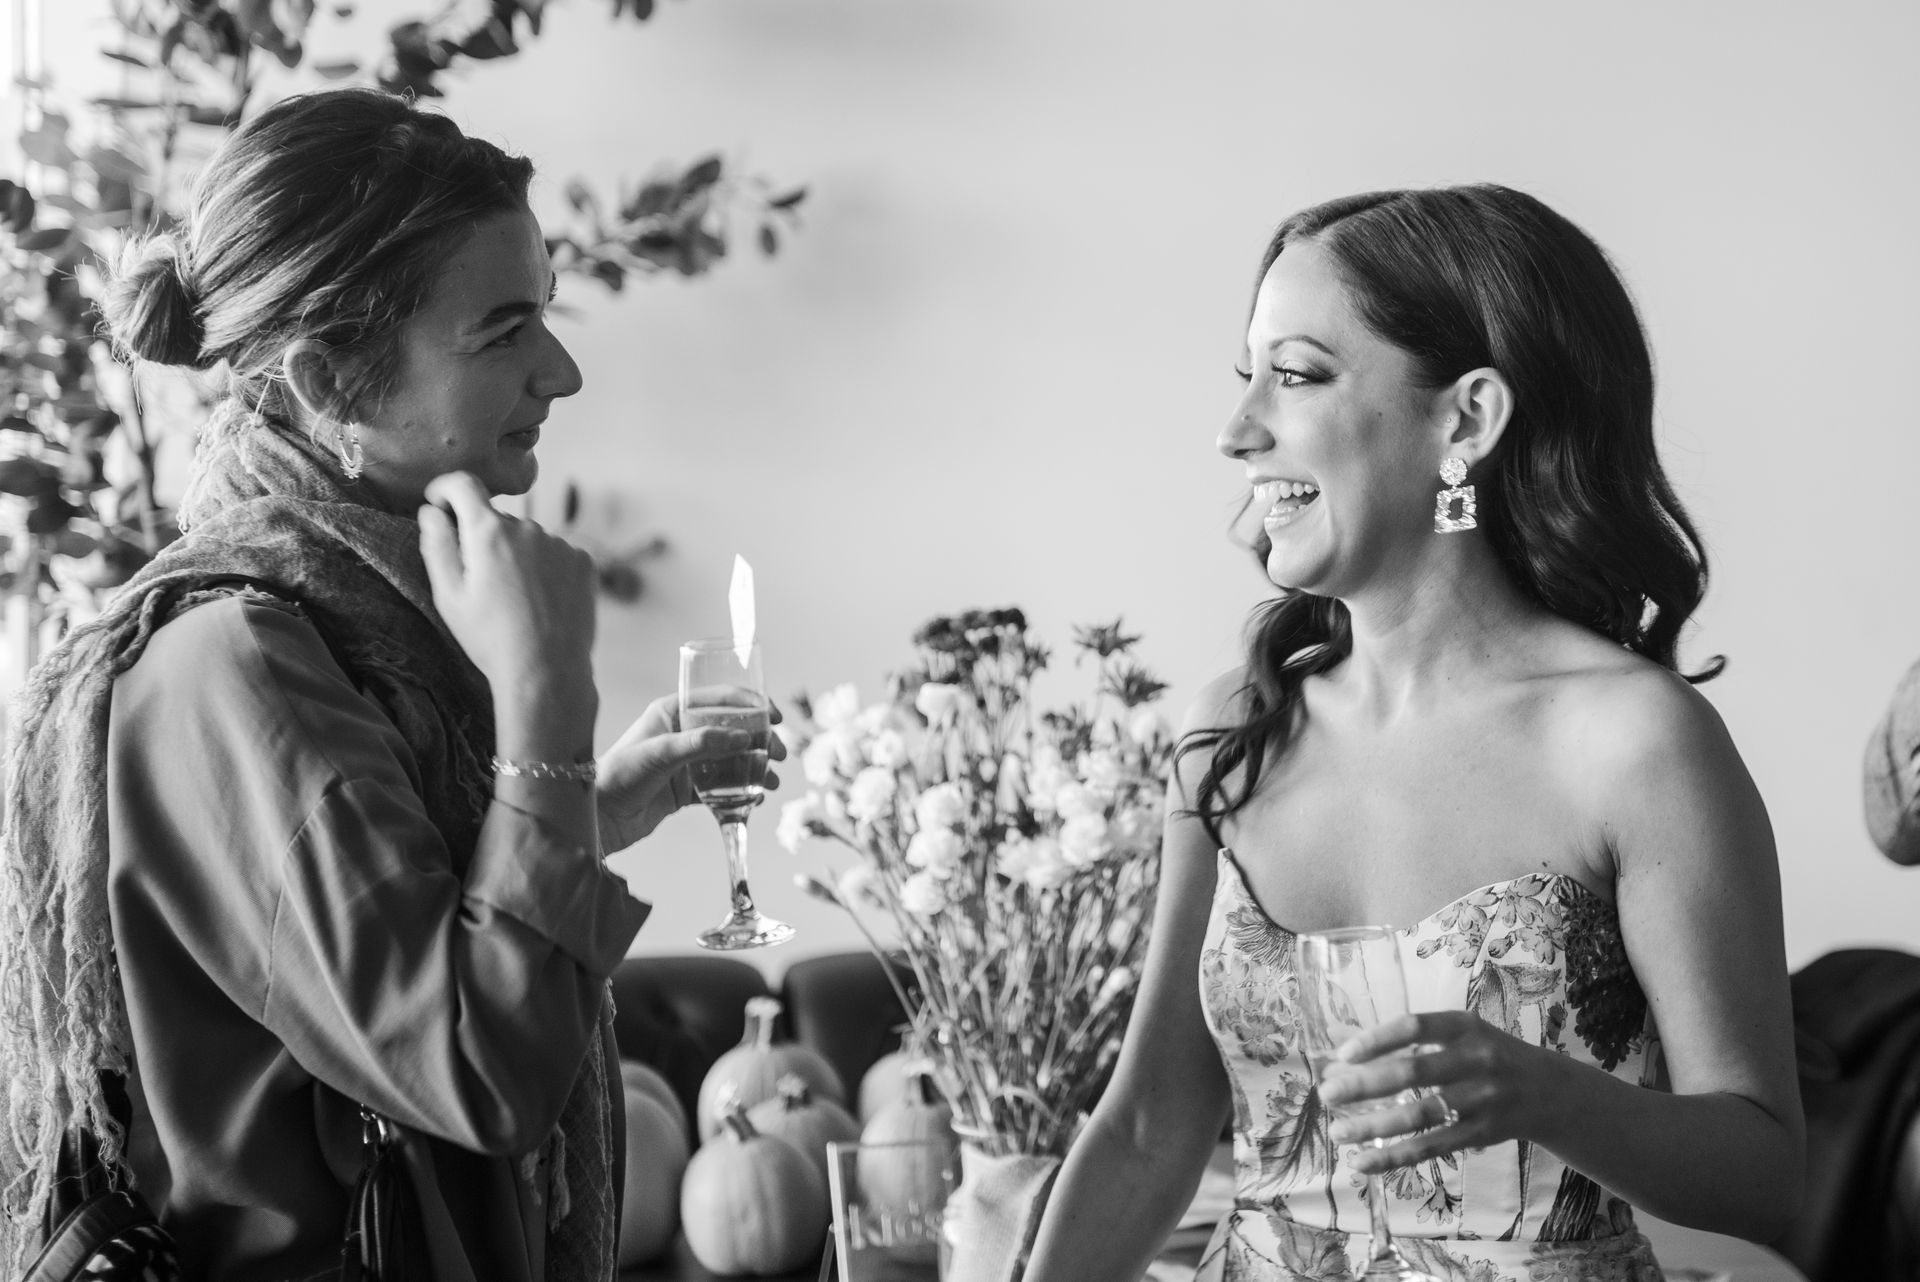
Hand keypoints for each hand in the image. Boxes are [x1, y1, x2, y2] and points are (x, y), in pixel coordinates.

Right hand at [418, 473, 595, 717]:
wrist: (547, 673)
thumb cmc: (491, 639)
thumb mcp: (450, 595)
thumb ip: (437, 545)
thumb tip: (431, 511)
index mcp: (488, 533)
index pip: (464, 484)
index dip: (445, 488)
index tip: (439, 503)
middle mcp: (528, 528)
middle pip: (497, 520)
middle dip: (484, 541)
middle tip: (483, 586)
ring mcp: (560, 543)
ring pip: (528, 539)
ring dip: (517, 557)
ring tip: (516, 602)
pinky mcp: (583, 561)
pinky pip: (556, 554)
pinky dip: (545, 569)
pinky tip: (541, 602)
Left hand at [596, 695, 786, 852]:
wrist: (597, 818)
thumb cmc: (618, 776)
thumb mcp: (660, 753)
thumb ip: (702, 744)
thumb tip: (744, 738)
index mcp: (673, 711)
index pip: (720, 698)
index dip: (752, 704)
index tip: (775, 716)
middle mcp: (682, 733)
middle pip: (733, 730)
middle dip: (760, 741)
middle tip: (779, 756)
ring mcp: (686, 762)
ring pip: (731, 760)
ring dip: (755, 768)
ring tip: (772, 782)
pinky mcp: (687, 789)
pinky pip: (722, 787)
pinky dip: (741, 792)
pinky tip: (755, 799)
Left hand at [1315, 1011, 1559, 1173]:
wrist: (1551, 1091)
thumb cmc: (1489, 1056)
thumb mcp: (1463, 1035)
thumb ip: (1415, 1043)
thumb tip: (1345, 1060)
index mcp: (1465, 1026)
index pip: (1414, 1027)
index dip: (1376, 1040)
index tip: (1343, 1054)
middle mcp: (1476, 1059)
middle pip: (1413, 1072)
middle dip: (1364, 1085)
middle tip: (1327, 1095)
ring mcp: (1482, 1098)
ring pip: (1419, 1116)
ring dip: (1373, 1126)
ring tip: (1338, 1133)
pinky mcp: (1483, 1133)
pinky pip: (1432, 1147)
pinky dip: (1394, 1156)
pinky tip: (1363, 1162)